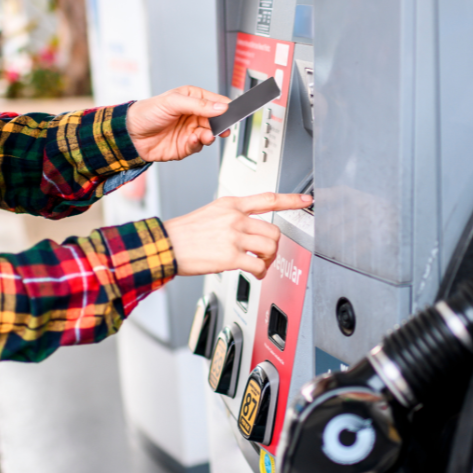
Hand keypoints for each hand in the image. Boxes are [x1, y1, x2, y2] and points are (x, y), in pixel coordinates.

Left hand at [126, 86, 231, 161]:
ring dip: (208, 136)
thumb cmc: (147, 112)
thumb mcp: (173, 102)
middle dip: (220, 125)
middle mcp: (194, 115)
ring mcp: (190, 131)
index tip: (233, 113)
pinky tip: (191, 140)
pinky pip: (198, 146)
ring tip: (205, 135)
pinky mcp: (185, 146)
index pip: (217, 102)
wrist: (130, 134)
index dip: (226, 108)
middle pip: (217, 121)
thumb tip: (221, 107)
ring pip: (209, 135)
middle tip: (222, 128)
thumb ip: (199, 105)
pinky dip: (197, 144)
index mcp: (193, 99)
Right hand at [164, 192, 313, 278]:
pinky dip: (260, 273)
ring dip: (269, 259)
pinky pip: (258, 266)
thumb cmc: (184, 233)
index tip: (307, 200)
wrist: (165, 245)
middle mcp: (235, 218)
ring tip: (259, 264)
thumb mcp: (211, 212)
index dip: (291, 199)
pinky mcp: (230, 256)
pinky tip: (254, 274)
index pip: (268, 198)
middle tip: (266, 253)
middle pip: (274, 230)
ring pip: (270, 247)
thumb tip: (249, 227)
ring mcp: (234, 237)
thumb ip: (232, 216)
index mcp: (231, 204)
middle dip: (274, 245)